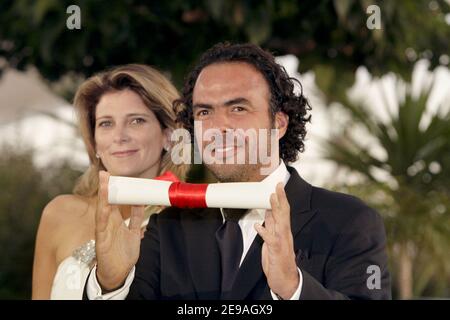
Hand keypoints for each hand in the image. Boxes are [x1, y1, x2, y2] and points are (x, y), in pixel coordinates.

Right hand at [95, 171, 144, 290]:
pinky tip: (103, 205)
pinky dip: (102, 215)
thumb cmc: (123, 252)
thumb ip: (135, 218)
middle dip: (105, 187)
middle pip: (106, 202)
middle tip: (105, 173)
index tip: (114, 175)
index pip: (113, 201)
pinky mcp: (102, 240)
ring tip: (103, 182)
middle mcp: (108, 223)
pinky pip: (102, 226)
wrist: (118, 273)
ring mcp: (103, 231)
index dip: (114, 188)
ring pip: (102, 210)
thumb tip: (140, 202)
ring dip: (102, 196)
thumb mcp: (133, 231)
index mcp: (115, 220)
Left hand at [255, 183, 298, 298]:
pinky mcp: (276, 251)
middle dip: (281, 198)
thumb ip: (271, 226)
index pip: (283, 212)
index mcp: (283, 231)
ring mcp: (282, 242)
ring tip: (271, 198)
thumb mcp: (273, 239)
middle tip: (278, 185)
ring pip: (280, 222)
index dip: (281, 199)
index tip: (278, 187)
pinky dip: (264, 232)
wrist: (286, 280)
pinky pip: (270, 239)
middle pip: (283, 213)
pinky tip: (258, 226)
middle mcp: (284, 234)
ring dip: (275, 209)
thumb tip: (268, 212)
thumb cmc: (279, 260)